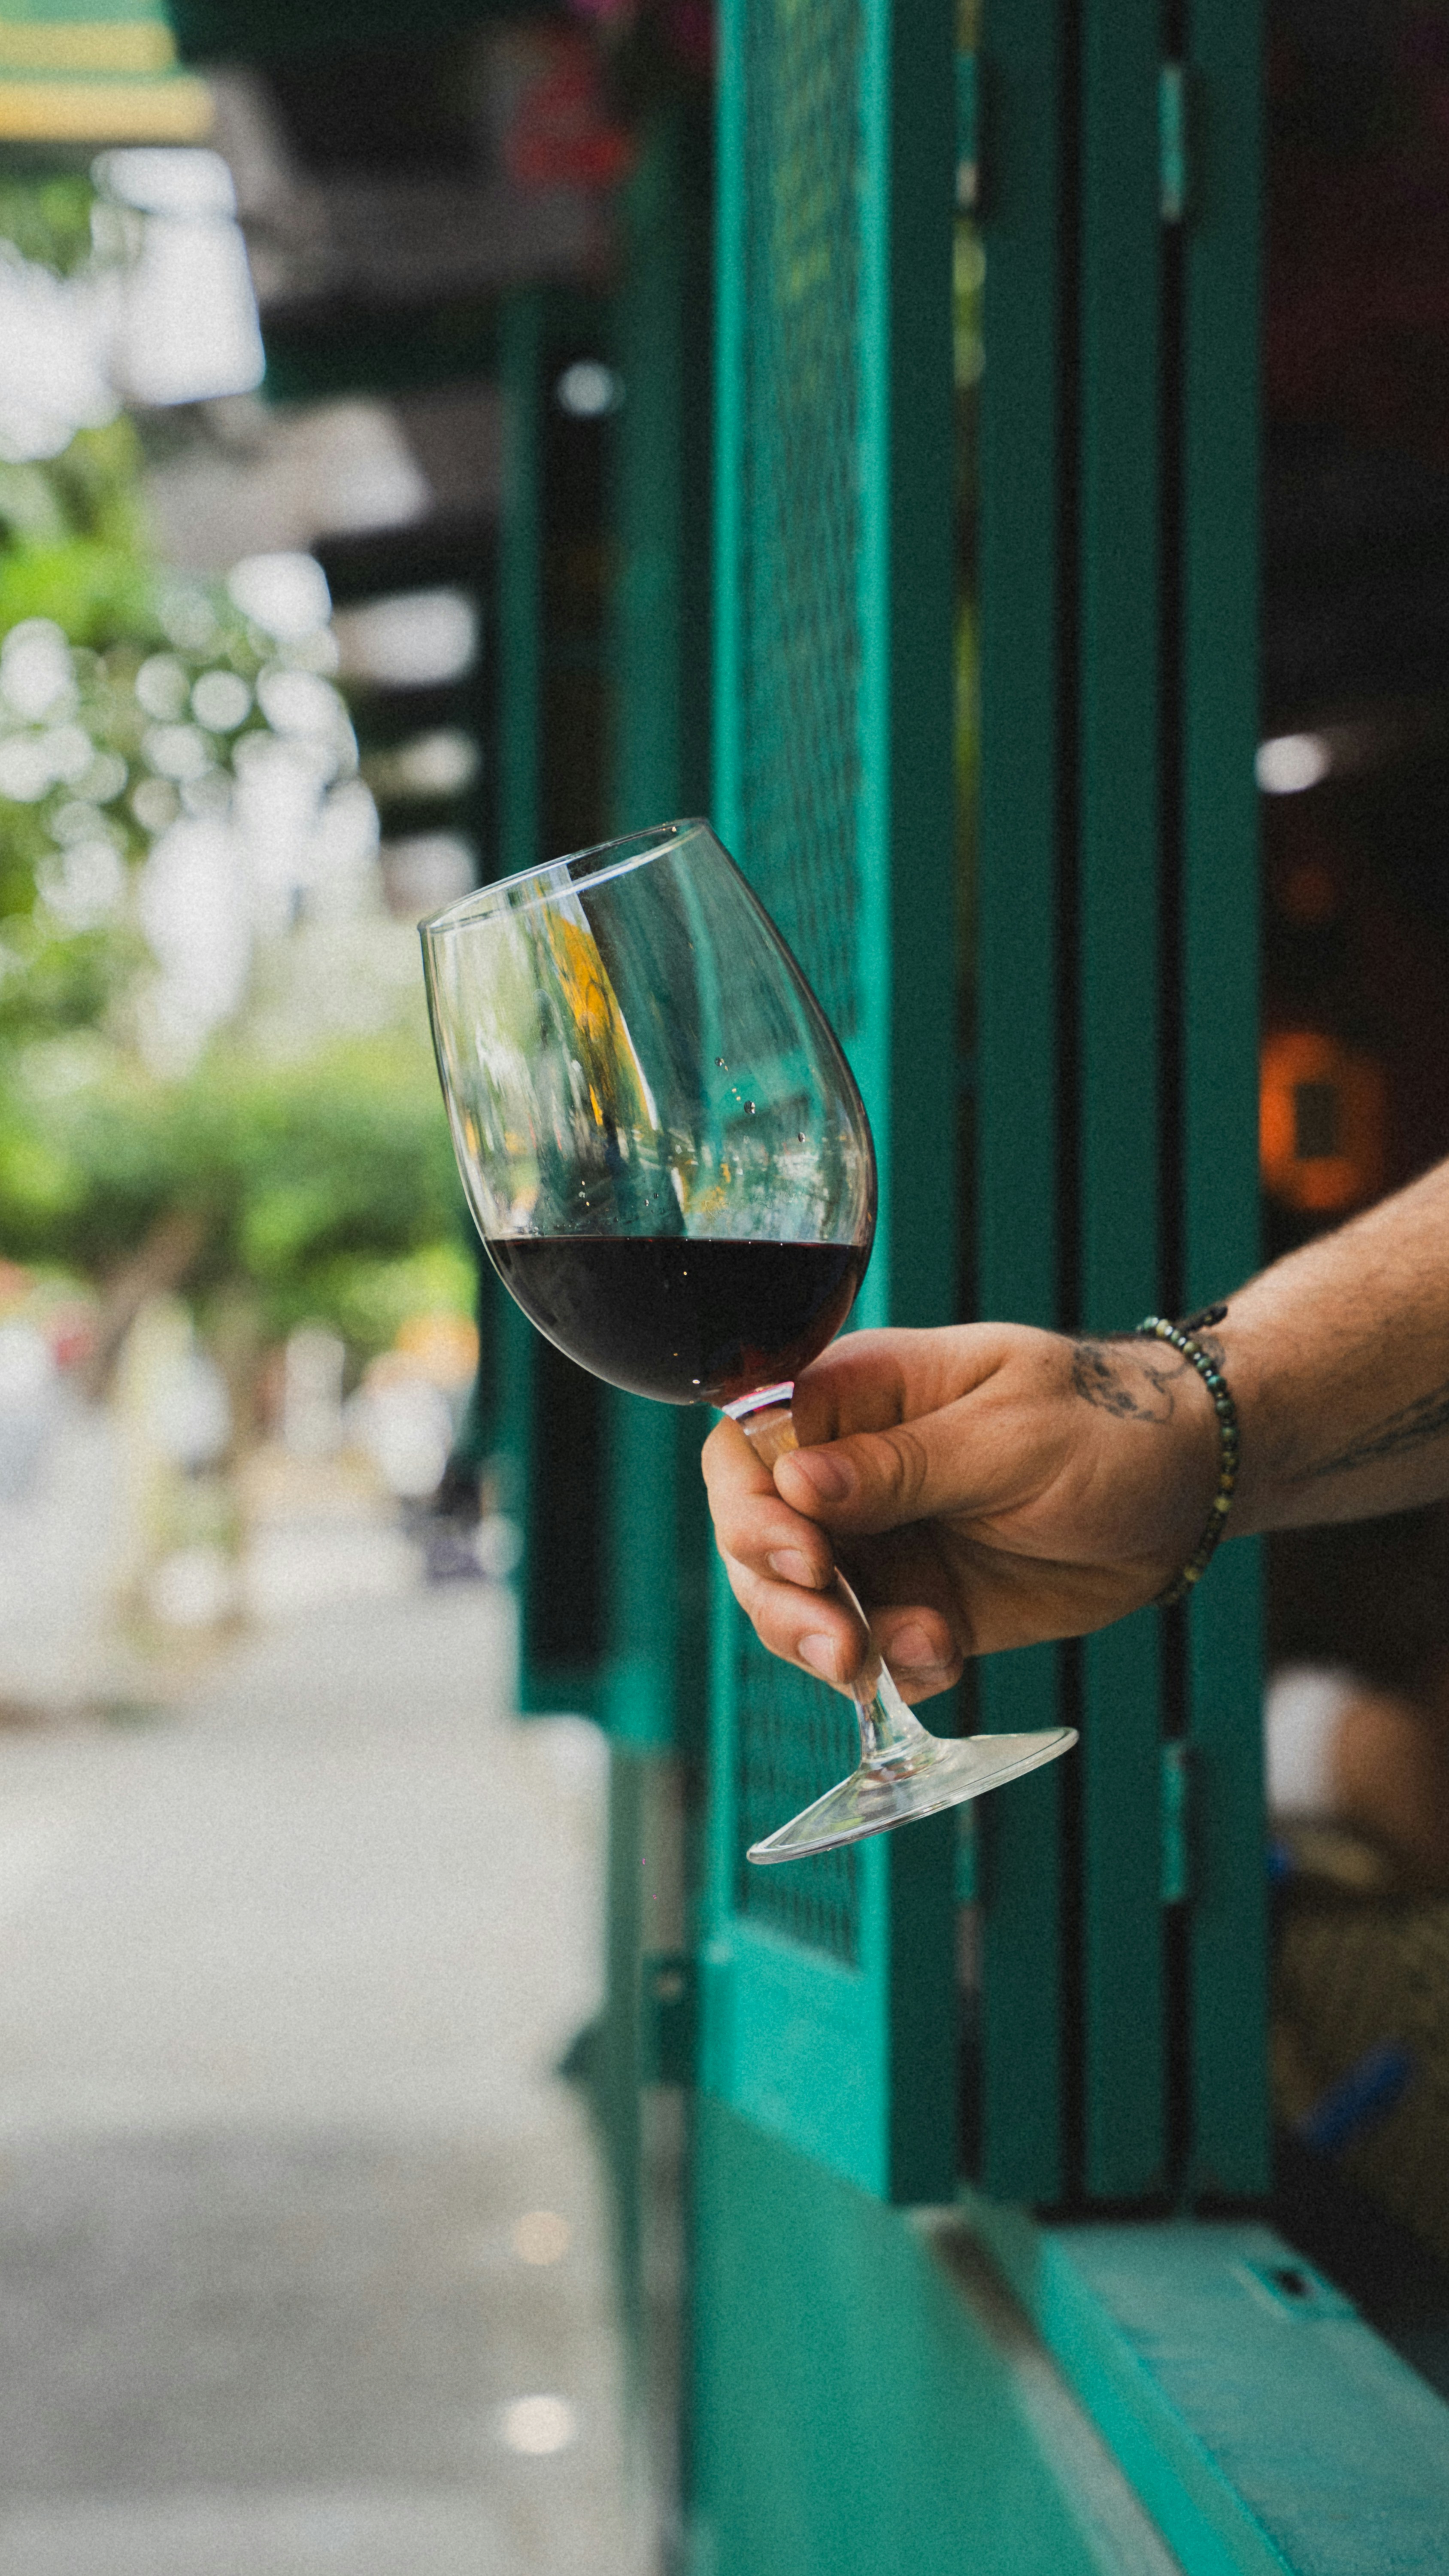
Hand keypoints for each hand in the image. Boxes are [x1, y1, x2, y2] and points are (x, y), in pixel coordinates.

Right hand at [701, 1323, 1219, 1698]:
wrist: (1185, 1488)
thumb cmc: (1108, 1427)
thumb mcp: (1012, 1435)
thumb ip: (903, 1464)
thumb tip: (794, 1481)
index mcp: (860, 1397)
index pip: (749, 1445)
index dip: (750, 1508)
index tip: (804, 1557)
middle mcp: (849, 1472)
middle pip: (753, 1537)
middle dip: (781, 1597)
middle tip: (841, 1642)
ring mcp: (878, 1542)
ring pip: (795, 1605)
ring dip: (828, 1645)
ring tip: (894, 1656)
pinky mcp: (915, 1603)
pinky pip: (866, 1652)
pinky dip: (893, 1670)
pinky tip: (948, 1658)